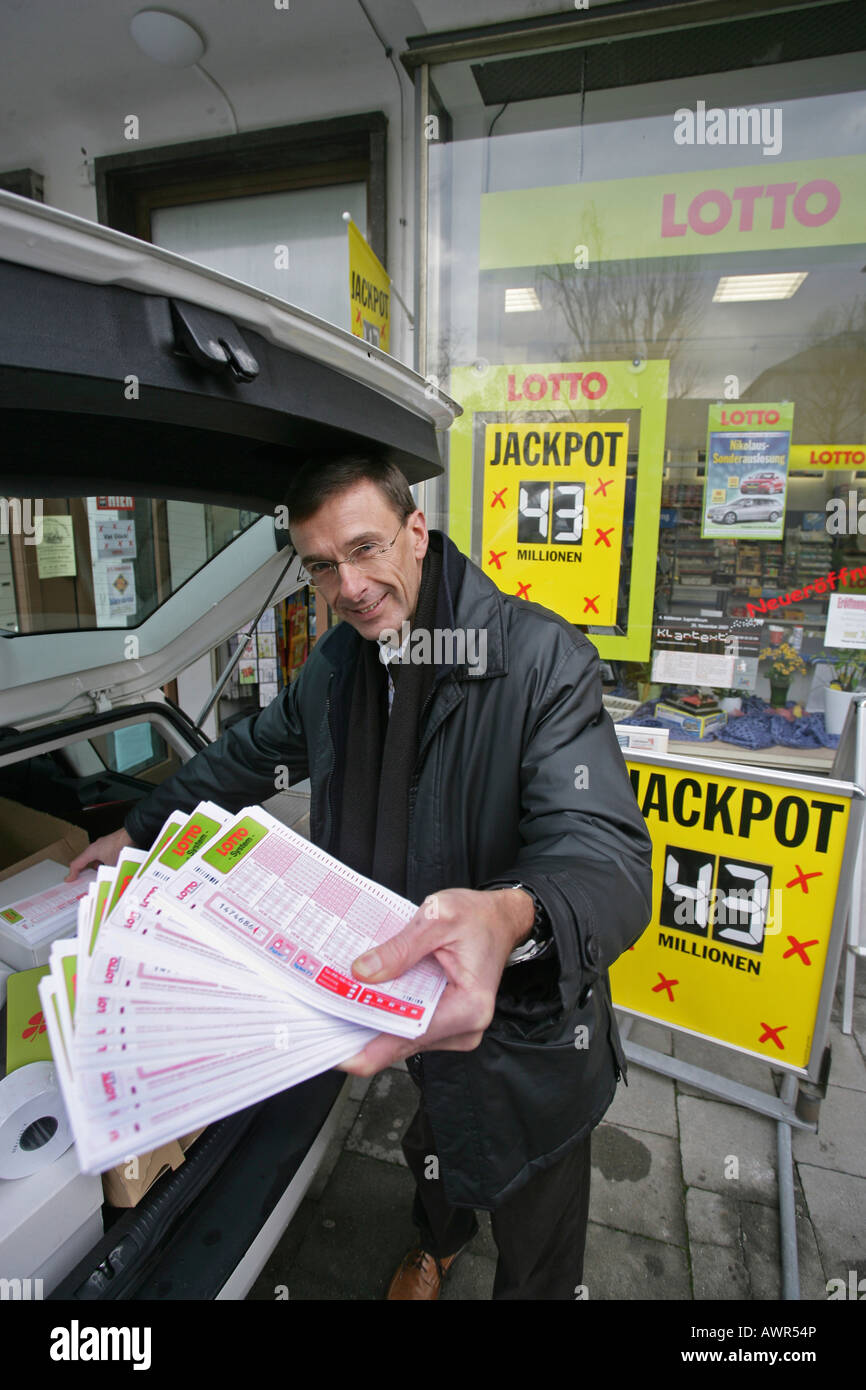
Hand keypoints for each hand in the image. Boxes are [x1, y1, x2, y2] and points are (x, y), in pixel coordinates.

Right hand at [65, 827, 133, 880]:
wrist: (132, 834)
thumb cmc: (121, 847)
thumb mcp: (111, 865)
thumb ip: (105, 874)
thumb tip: (104, 883)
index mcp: (91, 851)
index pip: (77, 863)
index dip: (72, 873)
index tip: (69, 880)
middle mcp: (96, 847)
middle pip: (85, 861)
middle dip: (83, 871)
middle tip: (81, 880)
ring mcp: (104, 845)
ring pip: (95, 858)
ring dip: (95, 867)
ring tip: (97, 876)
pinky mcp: (112, 844)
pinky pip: (103, 855)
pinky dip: (103, 863)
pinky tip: (109, 868)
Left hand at [336, 886, 534, 1075]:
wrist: (501, 918)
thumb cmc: (477, 917)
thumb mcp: (437, 919)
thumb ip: (400, 949)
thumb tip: (363, 973)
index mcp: (467, 1007)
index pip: (405, 1040)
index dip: (363, 1049)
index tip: (330, 1049)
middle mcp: (465, 1028)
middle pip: (400, 1044)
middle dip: (362, 1032)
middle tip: (323, 1017)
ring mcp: (457, 1030)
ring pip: (402, 1038)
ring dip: (373, 1022)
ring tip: (341, 1001)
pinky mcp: (448, 1024)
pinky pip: (410, 1027)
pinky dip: (388, 1014)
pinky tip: (367, 998)